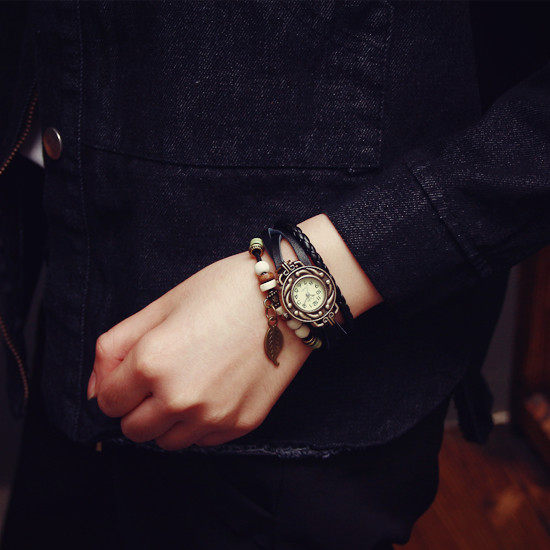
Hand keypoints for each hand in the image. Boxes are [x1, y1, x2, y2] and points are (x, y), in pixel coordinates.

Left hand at [87, 251, 311, 449]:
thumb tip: (94, 390)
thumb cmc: (224, 292)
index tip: (135, 369)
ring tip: (190, 383)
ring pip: (166, 442)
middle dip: (137, 407)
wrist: (286, 297)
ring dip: (167, 420)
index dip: (116, 384)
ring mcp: (212, 416)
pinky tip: (216, 390)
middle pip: (133, 429)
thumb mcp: (161, 305)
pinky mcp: (240, 425)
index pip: (106, 401)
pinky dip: (200, 423)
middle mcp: (179, 399)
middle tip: (161, 377)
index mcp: (152, 363)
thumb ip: (115, 347)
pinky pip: (203, 440)